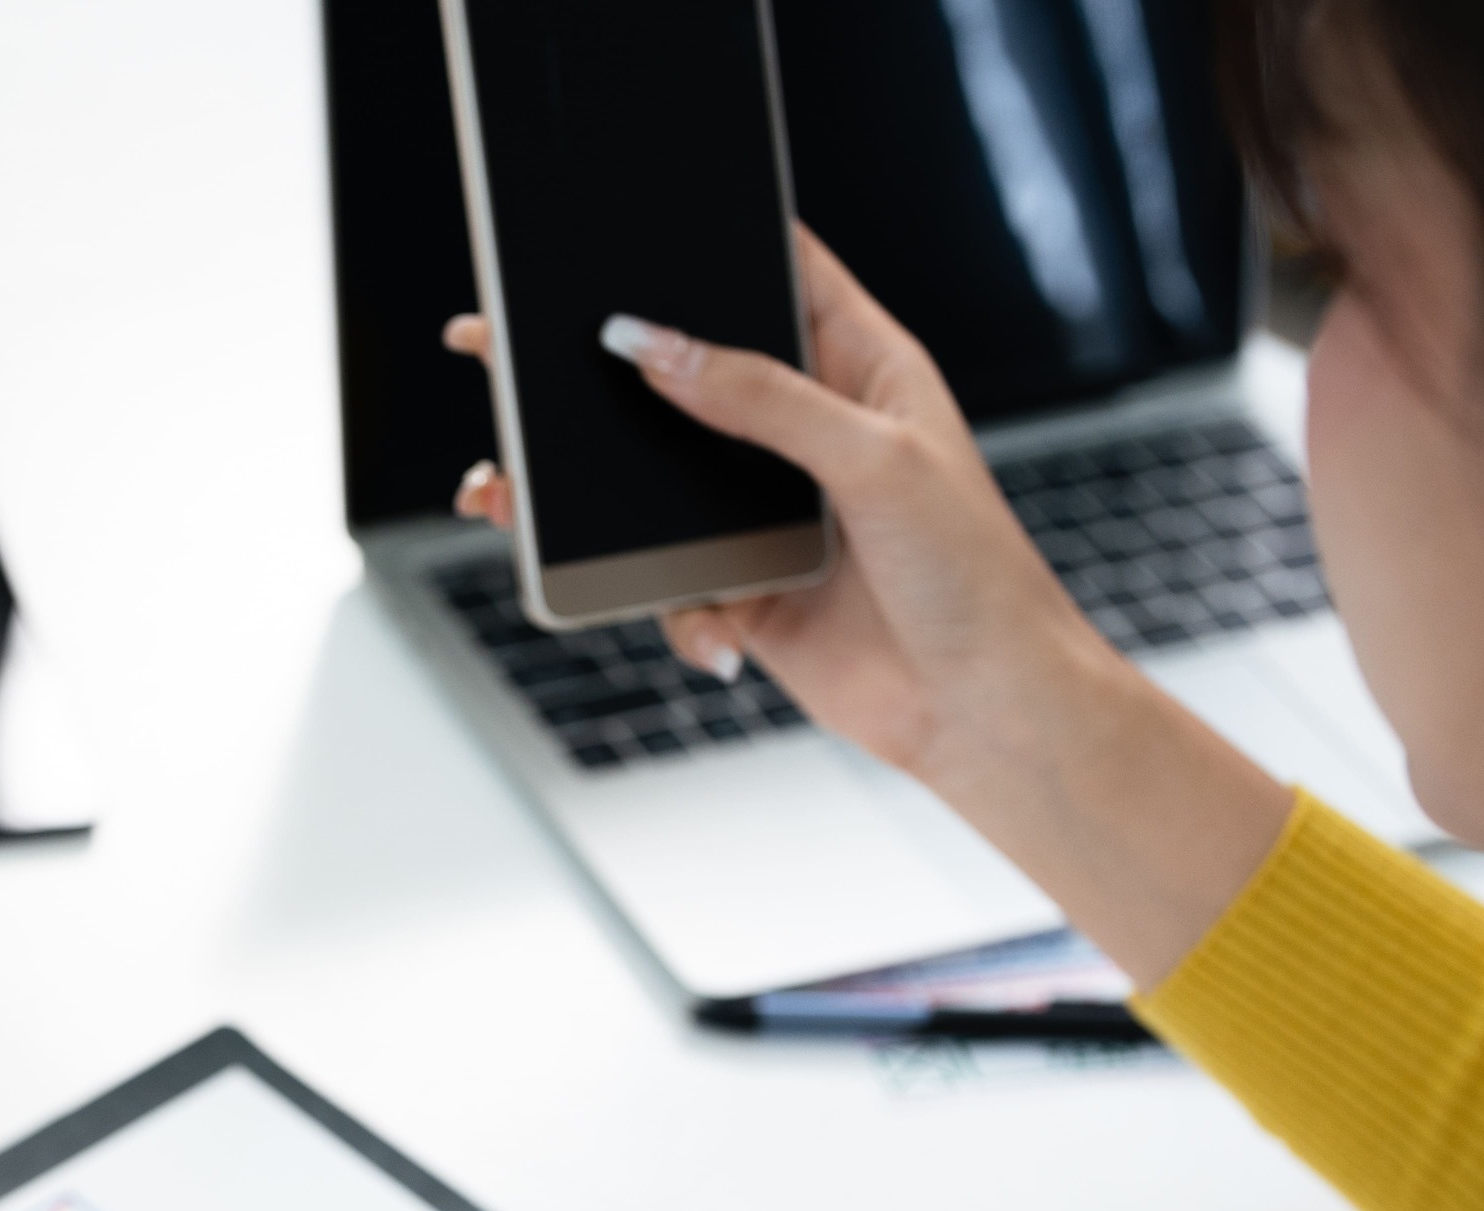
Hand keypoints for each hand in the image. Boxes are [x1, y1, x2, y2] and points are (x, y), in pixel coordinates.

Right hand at [446, 228, 1293, 984]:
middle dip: (595, 371)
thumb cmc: (976, 576)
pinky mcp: (743, 587)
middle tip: (499, 348)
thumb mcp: (877, 461)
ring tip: (508, 496)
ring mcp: (769, 511)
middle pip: (681, 375)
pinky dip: (672, 611)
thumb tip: (657, 345)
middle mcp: (807, 430)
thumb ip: (763, 398)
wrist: (984, 712)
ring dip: (586, 498)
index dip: (704, 239)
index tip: (614, 225)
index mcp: (860, 366)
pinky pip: (667, 582)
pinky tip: (717, 635)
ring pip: (650, 483)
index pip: (776, 272)